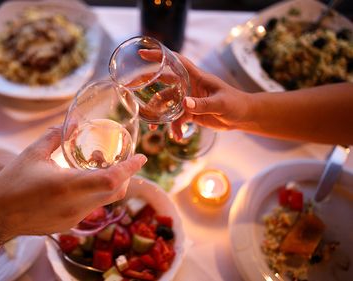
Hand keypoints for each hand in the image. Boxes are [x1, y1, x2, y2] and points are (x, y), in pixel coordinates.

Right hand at [0, 126, 146, 252]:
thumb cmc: (11, 183)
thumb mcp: (32, 154)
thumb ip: (55, 136)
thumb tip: (73, 123)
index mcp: (68, 186)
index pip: (111, 179)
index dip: (131, 168)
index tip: (142, 157)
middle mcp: (75, 206)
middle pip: (115, 192)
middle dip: (125, 175)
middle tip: (121, 158)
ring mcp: (73, 219)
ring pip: (104, 201)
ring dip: (107, 183)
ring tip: (92, 164)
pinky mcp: (68, 225)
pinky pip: (90, 208)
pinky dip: (94, 193)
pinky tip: (79, 182)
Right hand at [138, 49, 253, 137]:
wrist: (244, 117)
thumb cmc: (236, 104)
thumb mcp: (220, 104)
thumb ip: (202, 104)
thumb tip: (184, 104)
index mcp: (196, 77)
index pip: (176, 62)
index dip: (160, 56)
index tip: (143, 54)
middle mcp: (189, 86)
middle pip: (164, 82)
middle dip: (149, 85)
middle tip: (133, 88)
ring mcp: (189, 99)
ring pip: (168, 104)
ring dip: (161, 115)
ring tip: (155, 128)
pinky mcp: (191, 112)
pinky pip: (177, 119)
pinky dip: (175, 128)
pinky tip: (177, 137)